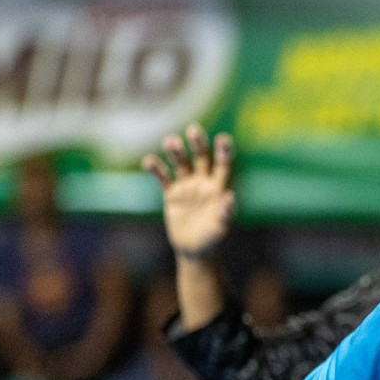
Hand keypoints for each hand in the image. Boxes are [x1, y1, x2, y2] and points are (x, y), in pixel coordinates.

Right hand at [143, 124, 235, 259]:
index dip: (223, 152)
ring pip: (181, 164)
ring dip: (176, 152)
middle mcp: (203, 182)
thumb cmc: (213, 238)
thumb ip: (225, 211)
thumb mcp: (221, 226)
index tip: (223, 138)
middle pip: (201, 158)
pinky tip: (148, 160)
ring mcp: (187, 186)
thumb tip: (230, 197)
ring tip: (170, 141)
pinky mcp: (172, 194)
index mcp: (218, 187)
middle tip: (193, 129)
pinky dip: (156, 169)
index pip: (222, 165)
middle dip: (197, 144)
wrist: (194, 250)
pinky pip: (163, 178)